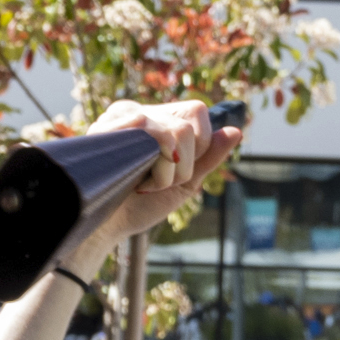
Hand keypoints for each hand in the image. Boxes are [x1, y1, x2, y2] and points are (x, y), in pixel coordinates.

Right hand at [78, 98, 244, 249]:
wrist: (104, 228)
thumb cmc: (138, 206)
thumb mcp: (184, 182)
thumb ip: (209, 156)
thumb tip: (235, 130)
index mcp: (154, 119)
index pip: (197, 111)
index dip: (199, 145)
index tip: (174, 171)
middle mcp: (138, 111)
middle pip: (191, 121)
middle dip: (186, 164)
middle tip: (155, 183)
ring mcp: (122, 117)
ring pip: (178, 131)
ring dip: (170, 171)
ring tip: (143, 185)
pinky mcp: (111, 129)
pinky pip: (158, 137)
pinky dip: (160, 170)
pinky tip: (137, 183)